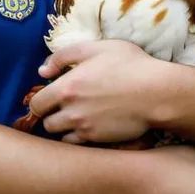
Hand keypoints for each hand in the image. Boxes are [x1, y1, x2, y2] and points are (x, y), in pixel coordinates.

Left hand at [31, 40, 169, 143]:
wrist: (157, 93)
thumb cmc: (129, 64)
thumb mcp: (95, 47)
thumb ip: (63, 56)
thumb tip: (42, 71)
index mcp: (66, 87)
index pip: (37, 104)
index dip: (40, 101)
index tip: (49, 98)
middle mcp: (71, 112)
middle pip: (46, 123)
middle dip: (51, 116)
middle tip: (63, 107)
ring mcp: (85, 129)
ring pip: (60, 137)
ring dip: (64, 129)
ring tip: (76, 118)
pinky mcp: (99, 141)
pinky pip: (78, 145)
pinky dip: (79, 138)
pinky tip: (90, 127)